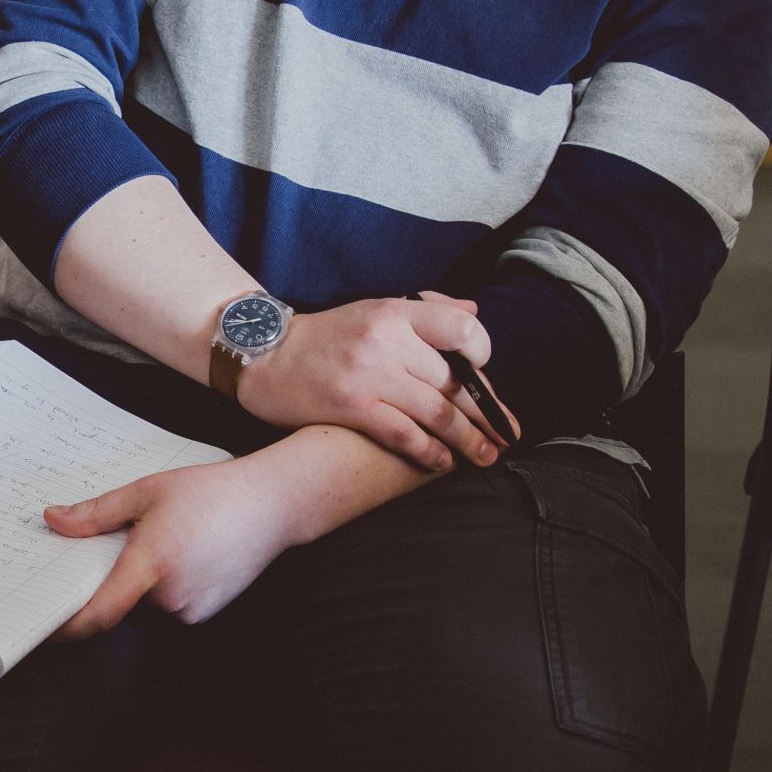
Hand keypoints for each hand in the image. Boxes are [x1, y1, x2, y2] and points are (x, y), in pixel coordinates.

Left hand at [49, 454, 316, 635]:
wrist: (273, 503)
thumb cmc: (214, 492)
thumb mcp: (147, 491)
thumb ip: (96, 512)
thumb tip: (55, 521)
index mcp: (153, 564)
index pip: (100, 613)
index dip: (70, 625)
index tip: (49, 622)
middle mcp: (173, 595)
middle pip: (122, 600)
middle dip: (114, 575)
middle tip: (129, 540)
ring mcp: (193, 608)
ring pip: (146, 603)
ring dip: (143, 579)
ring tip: (169, 540)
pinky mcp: (207, 611)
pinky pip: (170, 604)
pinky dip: (166, 584)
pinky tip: (186, 552)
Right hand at [235, 291, 502, 472]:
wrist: (264, 354)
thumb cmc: (324, 336)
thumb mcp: (374, 309)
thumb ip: (427, 311)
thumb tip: (474, 313)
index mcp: (396, 312)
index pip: (462, 329)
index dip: (482, 357)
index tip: (484, 382)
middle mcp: (388, 340)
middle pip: (455, 381)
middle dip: (487, 413)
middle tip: (507, 435)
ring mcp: (370, 374)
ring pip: (437, 412)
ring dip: (468, 439)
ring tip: (486, 456)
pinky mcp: (352, 406)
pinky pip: (404, 435)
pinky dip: (430, 452)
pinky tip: (442, 462)